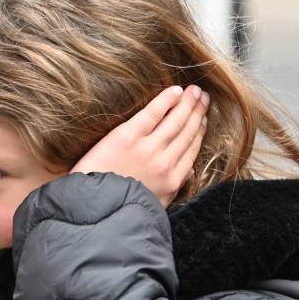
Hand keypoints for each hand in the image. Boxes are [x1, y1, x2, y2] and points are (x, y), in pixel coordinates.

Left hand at [71, 84, 208, 205]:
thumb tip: (188, 173)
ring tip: (195, 90)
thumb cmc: (120, 209)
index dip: (199, 131)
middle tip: (204, 97)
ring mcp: (148, 149)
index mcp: (172, 181)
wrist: (94, 209)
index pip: (191, 150)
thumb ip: (172, 189)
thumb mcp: (154, 205)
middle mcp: (165, 163)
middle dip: (198, 113)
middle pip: (187, 132)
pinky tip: (176, 90)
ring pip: (175, 121)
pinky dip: (166, 100)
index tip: (203, 119)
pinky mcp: (128, 137)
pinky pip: (153, 113)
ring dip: (188, 103)